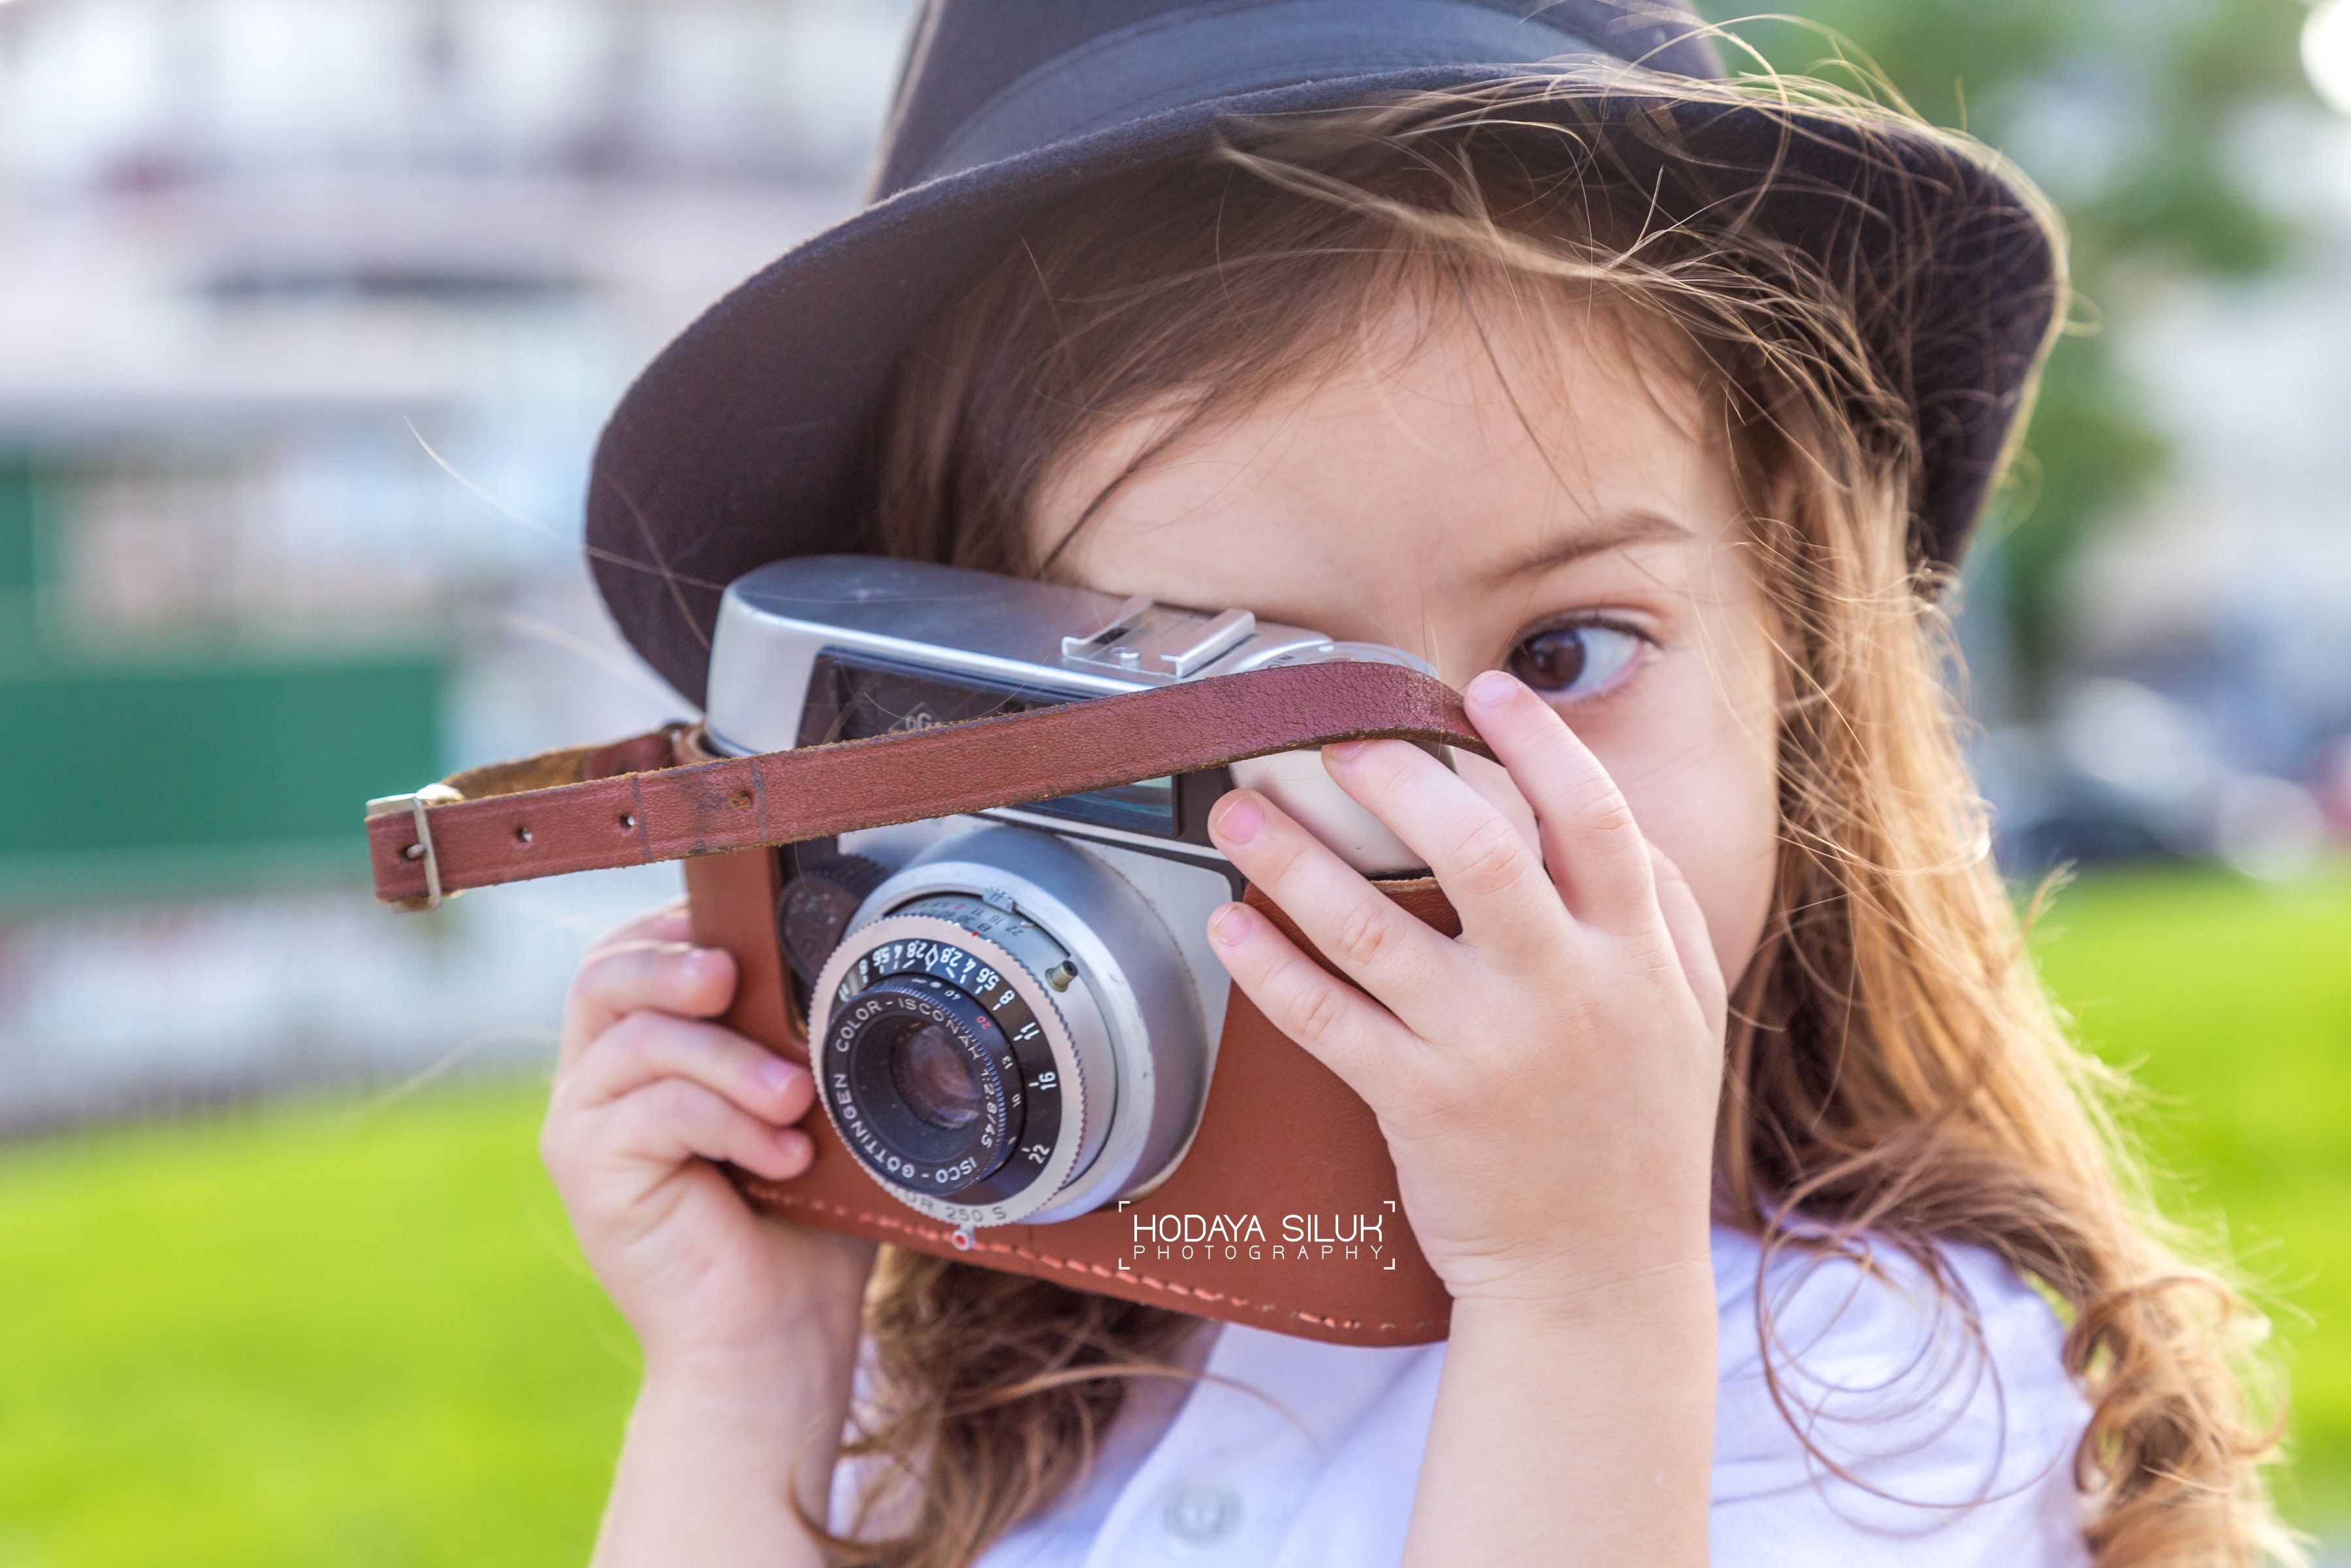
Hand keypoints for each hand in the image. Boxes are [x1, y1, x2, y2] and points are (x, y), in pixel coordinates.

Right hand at [541, 902, 874, 1379]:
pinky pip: (656, 1111)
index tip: (749, 930)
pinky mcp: (588, 1175)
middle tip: (735, 977)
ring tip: (796, 1099)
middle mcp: (595, 1083)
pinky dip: (729, 1120)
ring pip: (642, 1042)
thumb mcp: (810, 1108)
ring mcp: (583, 1128)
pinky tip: (784, 1153)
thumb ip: (799, 1038)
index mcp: (640, 1057)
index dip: (677, 927)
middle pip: (603, 977)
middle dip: (674, 962)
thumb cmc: (802, 1221)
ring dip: (732, 1059)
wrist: (773, 1338)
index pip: (627, 956)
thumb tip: (841, 961)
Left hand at [1204, 669, 1728, 1313]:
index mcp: (1637, 956)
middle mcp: (1565, 992)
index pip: (1594, 817)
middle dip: (1396, 778)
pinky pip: (1324, 1021)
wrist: (1600, 1276)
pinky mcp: (1419, 1106)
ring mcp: (1487, 1051)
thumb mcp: (1688, 1013)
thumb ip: (1663, 911)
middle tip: (1335, 742)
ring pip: (1373, 930)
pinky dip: (1268, 967)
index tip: (1480, 693)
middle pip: (1475, 850)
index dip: (1538, 743)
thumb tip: (1618, 819)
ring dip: (1295, 860)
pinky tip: (1229, 925)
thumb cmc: (1638, 1135)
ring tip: (1240, 812)